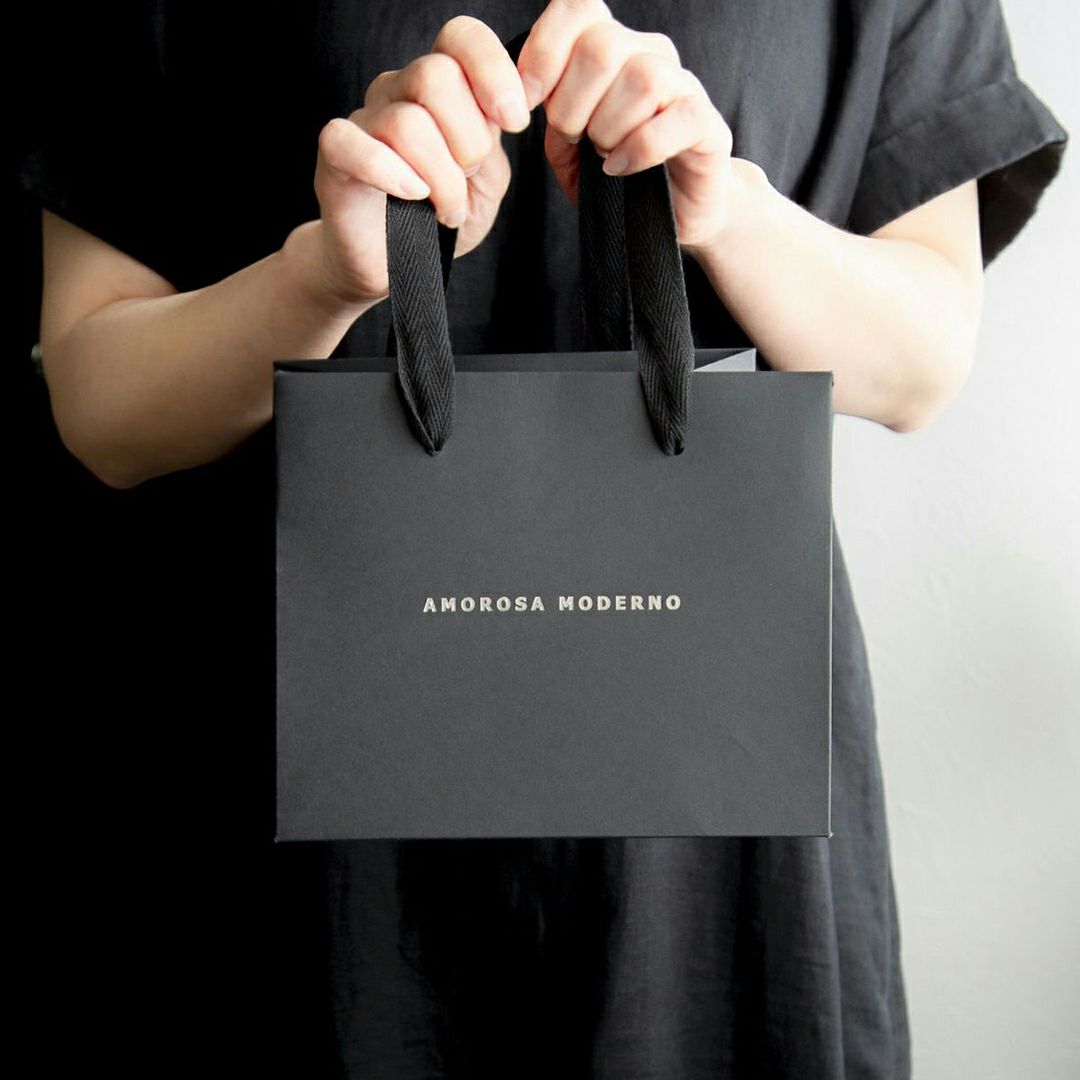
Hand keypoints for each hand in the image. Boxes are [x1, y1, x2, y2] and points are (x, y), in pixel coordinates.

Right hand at [308, 15, 530, 309]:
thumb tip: (508, 108)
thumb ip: (495, 140)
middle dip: (467, 139)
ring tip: (446, 209)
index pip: (461, 39)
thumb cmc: (438, 219)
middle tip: (467, 179)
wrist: (395, 267)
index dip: (493, 70)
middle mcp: (398, 92)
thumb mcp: (486, 181)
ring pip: (408, 123)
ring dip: (441, 178)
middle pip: (436, 76)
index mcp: (439, 89)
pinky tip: (412, 196)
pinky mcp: (335, 155)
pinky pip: (359, 146)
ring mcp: (364, 121)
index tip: (514, 121)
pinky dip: (392, 174)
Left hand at [517, 0, 742, 254]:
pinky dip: (638, 149)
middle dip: (571, 103)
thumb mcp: (568, 147)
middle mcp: (651, 55)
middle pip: (601, 47)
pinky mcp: (708, 126)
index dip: (545, 49)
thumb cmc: (618, 173)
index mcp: (613, 48)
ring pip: (640, 79)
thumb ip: (550, 113)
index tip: (528, 100)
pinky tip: (621, 168)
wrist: (673, 212)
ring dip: (607, 127)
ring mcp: (684, 87)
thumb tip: (530, 91)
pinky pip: (674, 119)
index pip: (578, 8)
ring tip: (603, 154)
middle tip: (573, 138)